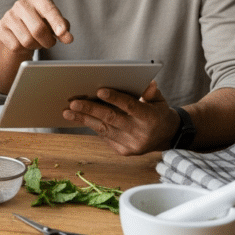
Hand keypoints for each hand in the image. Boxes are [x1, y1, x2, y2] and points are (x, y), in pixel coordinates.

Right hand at [0, 0, 73, 54]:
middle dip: (48, 41)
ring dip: (36, 46)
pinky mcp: (0, 27)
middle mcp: (22, 4)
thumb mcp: (54, 22)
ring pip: (27, 40)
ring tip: (37, 41)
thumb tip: (68, 38)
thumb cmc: (41, 23)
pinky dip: (23, 49)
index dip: (57, 22)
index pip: (49, 10)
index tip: (62, 33)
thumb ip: (63, 28)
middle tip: (51, 43)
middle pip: (38, 29)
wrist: (18, 28)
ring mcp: (9, 15)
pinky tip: (24, 43)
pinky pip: (15, 46)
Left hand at [61, 81, 178, 155]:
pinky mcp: (124, 151)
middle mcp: (140, 133)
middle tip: (73, 103)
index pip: (130, 106)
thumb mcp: (160, 100)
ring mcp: (131, 144)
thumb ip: (151, 92)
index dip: (115, 98)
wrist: (167, 137)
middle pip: (111, 119)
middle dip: (90, 110)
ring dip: (84, 119)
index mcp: (150, 118)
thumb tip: (146, 83)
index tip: (99, 90)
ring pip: (103, 129)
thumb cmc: (158, 112)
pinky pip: (105, 137)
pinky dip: (92, 126)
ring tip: (68, 112)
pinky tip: (79, 118)